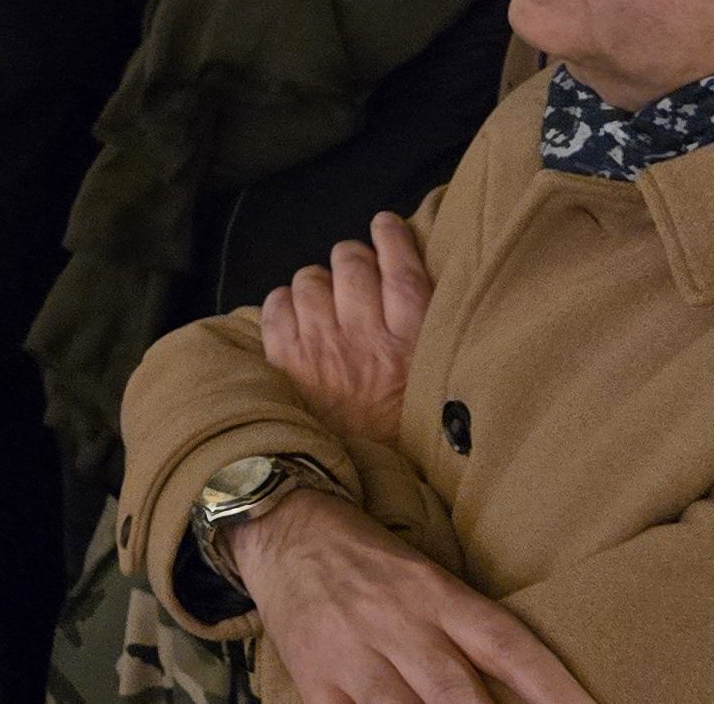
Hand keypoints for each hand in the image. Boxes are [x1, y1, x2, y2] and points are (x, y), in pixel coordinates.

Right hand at [235, 491, 596, 703]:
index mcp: (434, 591)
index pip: (506, 643)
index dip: (553, 686)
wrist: (283, 528)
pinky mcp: (314, 676)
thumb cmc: (370, 560)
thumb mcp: (428, 577)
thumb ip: (468, 630)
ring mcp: (351, 651)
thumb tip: (520, 687)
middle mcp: (396, 620)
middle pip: (455, 690)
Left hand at [259, 212, 429, 446]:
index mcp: (413, 341)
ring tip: (327, 301)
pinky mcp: (285, 360)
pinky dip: (284, 303)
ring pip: (310, 278)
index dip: (392, 236)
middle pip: (352, 262)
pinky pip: (276, 305)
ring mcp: (320, 345)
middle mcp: (366, 335)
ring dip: (318, 283)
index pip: (402, 266)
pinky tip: (297, 315)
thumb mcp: (438, 385)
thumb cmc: (405, 436)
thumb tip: (416, 283)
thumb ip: (430, 336)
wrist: (358, 487)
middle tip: (356, 272)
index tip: (386, 225)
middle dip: (353, 259)